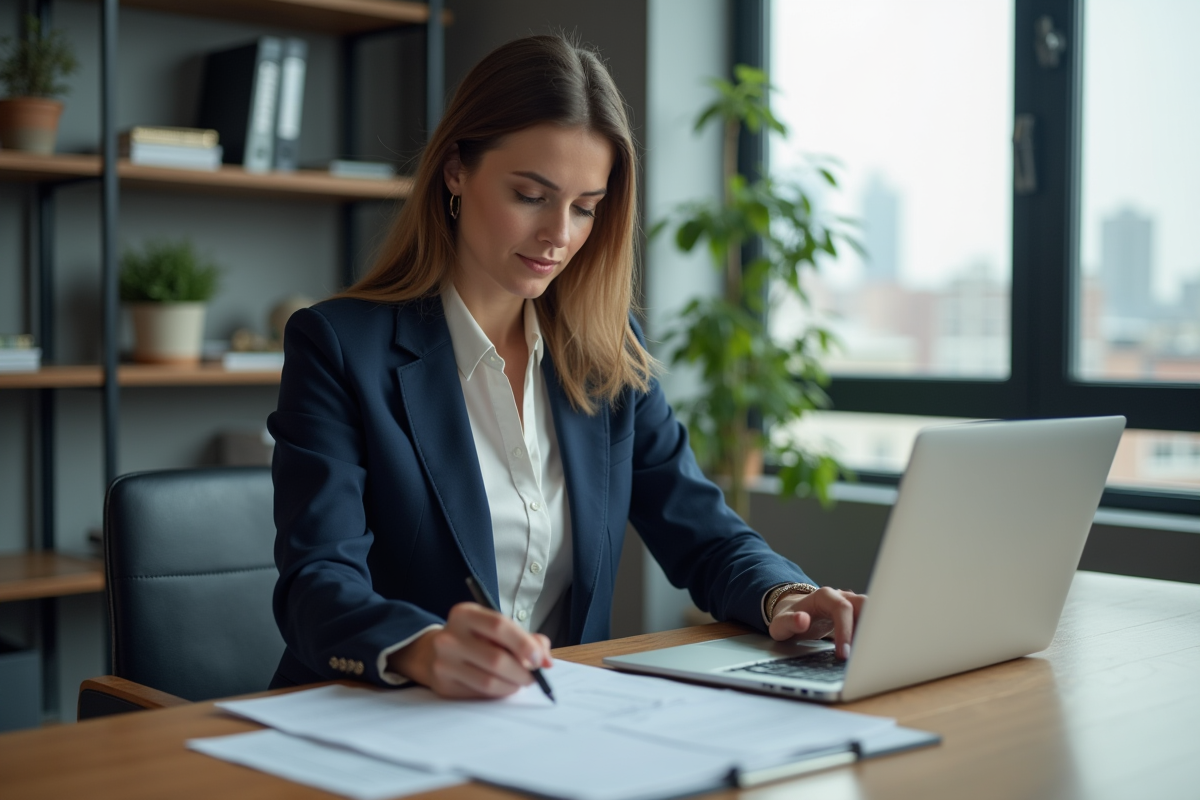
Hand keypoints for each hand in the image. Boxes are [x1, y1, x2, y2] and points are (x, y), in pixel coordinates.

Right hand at [388, 602, 551, 698]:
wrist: (433, 652)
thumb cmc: (475, 638)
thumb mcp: (495, 628)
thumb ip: (526, 639)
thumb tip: (546, 661)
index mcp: (464, 614)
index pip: (498, 626)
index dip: (524, 644)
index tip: (540, 659)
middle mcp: (449, 637)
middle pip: (496, 659)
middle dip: (523, 672)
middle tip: (534, 677)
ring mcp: (443, 662)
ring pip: (489, 681)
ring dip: (512, 686)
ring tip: (519, 682)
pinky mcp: (443, 685)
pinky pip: (479, 694)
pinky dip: (498, 693)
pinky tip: (502, 686)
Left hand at [768, 587, 865, 659]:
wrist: (794, 615)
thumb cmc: (790, 618)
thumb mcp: (781, 623)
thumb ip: (789, 622)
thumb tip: (802, 620)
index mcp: (825, 596)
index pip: (842, 608)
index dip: (846, 630)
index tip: (843, 653)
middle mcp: (842, 597)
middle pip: (865, 605)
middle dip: (868, 629)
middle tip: (865, 655)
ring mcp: (852, 605)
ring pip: (873, 612)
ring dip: (873, 632)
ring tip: (868, 656)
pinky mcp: (858, 617)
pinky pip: (871, 623)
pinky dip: (872, 637)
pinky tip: (868, 654)